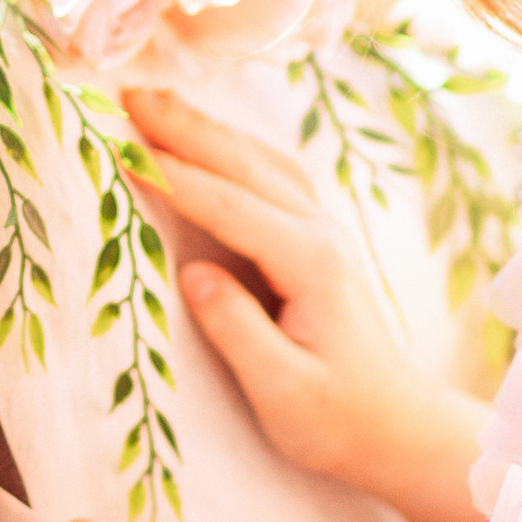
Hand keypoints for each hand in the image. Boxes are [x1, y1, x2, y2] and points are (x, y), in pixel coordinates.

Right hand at [122, 84, 486, 521]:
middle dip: (186, 128)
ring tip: (152, 101)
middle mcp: (321, 234)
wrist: (397, 427)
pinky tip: (208, 137)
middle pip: (245, 166)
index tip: (124, 150)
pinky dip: (232, 149)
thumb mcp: (283, 391)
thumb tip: (193, 274)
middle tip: (127, 94)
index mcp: (311, 264)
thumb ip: (237, 330)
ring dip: (207, 129)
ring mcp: (324, 232)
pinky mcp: (318, 241)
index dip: (176, 177)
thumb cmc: (338, 421)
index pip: (231, 207)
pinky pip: (271, 176)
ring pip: (260, 162)